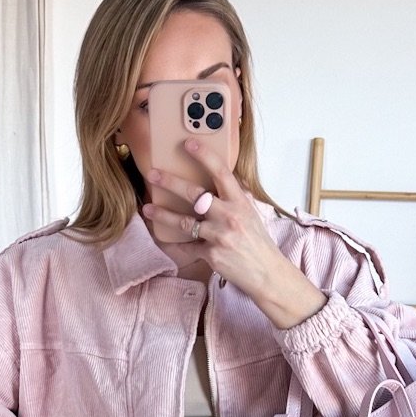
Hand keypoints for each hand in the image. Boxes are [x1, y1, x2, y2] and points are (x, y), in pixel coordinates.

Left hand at [142, 140, 327, 328]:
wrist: (267, 273)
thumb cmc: (257, 243)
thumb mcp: (250, 214)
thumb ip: (233, 198)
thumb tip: (217, 181)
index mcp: (240, 202)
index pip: (221, 172)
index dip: (204, 155)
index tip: (188, 143)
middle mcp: (229, 216)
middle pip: (194, 194)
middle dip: (170, 182)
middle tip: (152, 174)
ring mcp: (219, 236)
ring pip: (184, 222)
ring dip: (163, 215)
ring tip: (148, 209)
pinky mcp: (211, 254)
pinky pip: (187, 248)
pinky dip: (174, 245)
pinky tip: (162, 239)